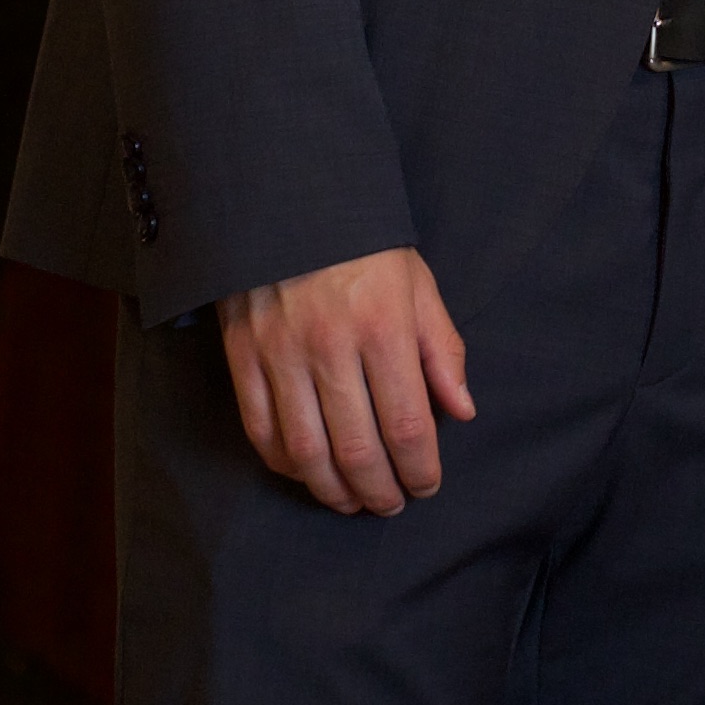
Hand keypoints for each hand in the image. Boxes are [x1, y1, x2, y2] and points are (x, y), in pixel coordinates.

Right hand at [217, 247, 474, 515]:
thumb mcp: (417, 283)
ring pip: (306, 453)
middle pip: (357, 450)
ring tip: (352, 501)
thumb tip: (462, 411)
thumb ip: (442, 349)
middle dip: (379, 491)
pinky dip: (285, 464)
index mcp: (384, 327)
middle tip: (391, 505)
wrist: (285, 199)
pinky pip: (261, 430)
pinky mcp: (242, 357)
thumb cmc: (362, 245)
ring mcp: (281, 355)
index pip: (407, 425)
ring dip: (332, 491)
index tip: (427, 485)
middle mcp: (331, 347)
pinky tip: (307, 471)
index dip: (420, 469)